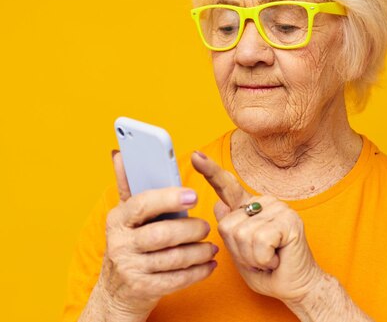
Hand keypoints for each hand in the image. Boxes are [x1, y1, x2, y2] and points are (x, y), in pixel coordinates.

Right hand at [94, 151, 218, 319]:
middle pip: (162, 234)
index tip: (193, 195)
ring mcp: (130, 268)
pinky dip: (198, 272)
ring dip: (198, 252)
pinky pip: (177, 279)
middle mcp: (119, 244)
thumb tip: (120, 154)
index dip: (169, 198)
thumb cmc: (128, 244)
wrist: (115, 292)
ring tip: (211, 247)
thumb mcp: (124, 216)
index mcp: (117, 219)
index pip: (142, 204)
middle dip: (190, 229)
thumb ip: (128, 185)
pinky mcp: (143, 289)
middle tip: (206, 226)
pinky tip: (209, 265)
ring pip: (173, 258)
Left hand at [191, 151, 323, 302]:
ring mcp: (278, 209)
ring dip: (251, 257)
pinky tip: (276, 259)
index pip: (226, 186)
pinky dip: (263, 259)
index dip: (210, 171)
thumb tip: (218, 205)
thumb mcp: (240, 253)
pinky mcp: (289, 220)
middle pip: (227, 225)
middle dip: (238, 251)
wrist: (296, 287)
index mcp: (250, 209)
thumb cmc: (268, 272)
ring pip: (242, 234)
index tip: (196, 156)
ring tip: (268, 258)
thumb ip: (231, 230)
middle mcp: (264, 203)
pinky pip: (259, 241)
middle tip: (259, 257)